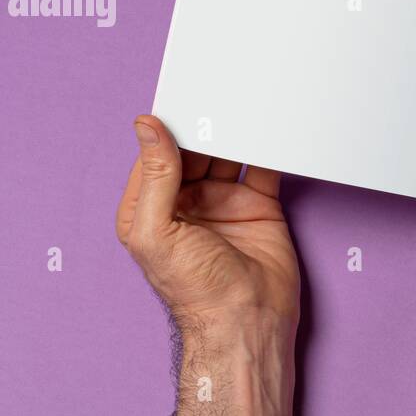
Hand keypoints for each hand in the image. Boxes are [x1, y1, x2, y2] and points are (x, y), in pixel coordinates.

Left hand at [115, 115, 299, 337]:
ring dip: (235, 132)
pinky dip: (267, 148)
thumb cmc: (195, 290)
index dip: (167, 127)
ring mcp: (224, 203)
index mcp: (151, 207)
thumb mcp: (158, 231)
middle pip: (194, 150)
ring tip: (244, 101)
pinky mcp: (259, 206)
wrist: (247, 322)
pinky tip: (269, 128)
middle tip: (217, 93)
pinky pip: (262, 168)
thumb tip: (146, 126)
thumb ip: (154, 176)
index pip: (156, 154)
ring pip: (227, 154)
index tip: (180, 97)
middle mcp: (187, 202)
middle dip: (204, 124)